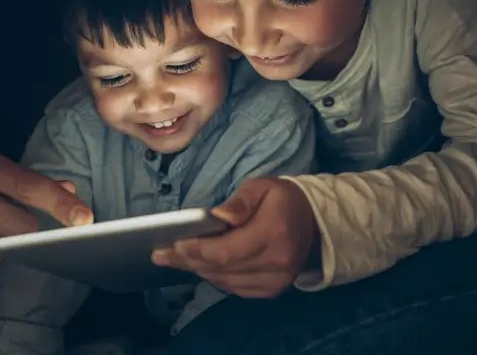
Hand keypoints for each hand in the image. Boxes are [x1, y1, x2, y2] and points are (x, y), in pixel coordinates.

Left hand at [152, 177, 317, 297]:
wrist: (314, 222)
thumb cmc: (282, 199)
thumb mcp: (261, 187)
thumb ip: (239, 201)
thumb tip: (218, 216)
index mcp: (273, 232)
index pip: (226, 251)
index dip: (196, 250)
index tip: (171, 245)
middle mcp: (276, 262)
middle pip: (222, 269)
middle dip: (189, 260)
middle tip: (162, 254)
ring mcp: (275, 281)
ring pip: (226, 281)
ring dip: (199, 270)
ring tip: (176, 259)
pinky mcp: (273, 290)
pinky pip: (235, 288)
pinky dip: (216, 277)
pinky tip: (201, 266)